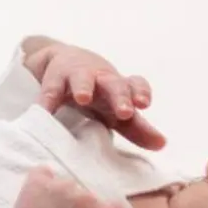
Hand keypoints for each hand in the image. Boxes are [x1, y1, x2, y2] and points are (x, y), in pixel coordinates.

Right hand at [22, 38, 165, 149]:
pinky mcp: (55, 78)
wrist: (63, 62)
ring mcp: (78, 75)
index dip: (140, 92)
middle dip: (120, 96)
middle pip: (114, 84)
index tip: (144, 104)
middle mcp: (102, 79)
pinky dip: (48, 99)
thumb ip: (136, 128)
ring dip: (84, 86)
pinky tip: (45, 111)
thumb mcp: (114, 111)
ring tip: (83, 98)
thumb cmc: (97, 93)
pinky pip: (51, 88)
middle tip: (125, 111)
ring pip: (83, 78)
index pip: (135, 85)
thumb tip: (162, 144)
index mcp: (119, 87)